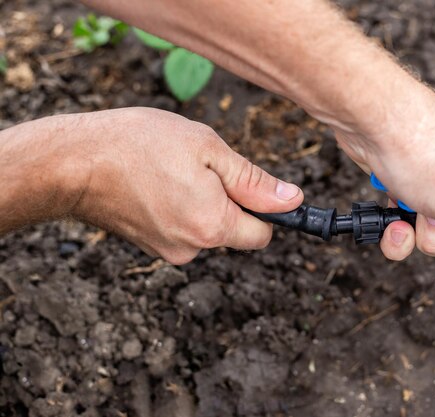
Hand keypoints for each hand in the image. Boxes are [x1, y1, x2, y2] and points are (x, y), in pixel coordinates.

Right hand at [69, 108, 302, 263]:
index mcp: (214, 226)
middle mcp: (193, 248)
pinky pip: (182, 227)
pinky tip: (157, 183)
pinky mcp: (149, 245)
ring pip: (206, 226)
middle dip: (228, 201)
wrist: (72, 162)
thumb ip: (254, 181)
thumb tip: (292, 201)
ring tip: (172, 172)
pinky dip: (179, 207)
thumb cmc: (139, 146)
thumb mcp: (208, 149)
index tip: (251, 186)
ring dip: (202, 202)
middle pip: (234, 230)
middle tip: (200, 168)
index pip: (263, 234)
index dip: (265, 209)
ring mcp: (168, 250)